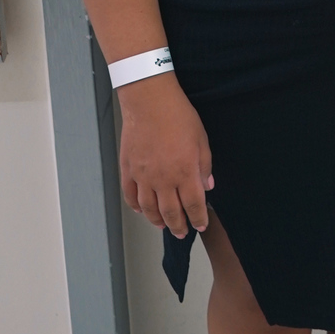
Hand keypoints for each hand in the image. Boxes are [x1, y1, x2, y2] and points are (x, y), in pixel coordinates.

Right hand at [117, 75, 213, 234]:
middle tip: (182, 232)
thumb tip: (206, 186)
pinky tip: (141, 210)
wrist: (150, 101)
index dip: (198, 219)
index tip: (201, 225)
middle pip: (171, 213)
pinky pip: (130, 196)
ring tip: (163, 225)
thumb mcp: (202, 140)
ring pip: (149, 209)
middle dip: (178, 226)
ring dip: (157, 221)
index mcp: (185, 172)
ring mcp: (143, 176)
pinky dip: (136, 207)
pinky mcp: (128, 170)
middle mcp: (163, 179)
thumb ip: (204, 166)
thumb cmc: (178, 115)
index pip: (193, 206)